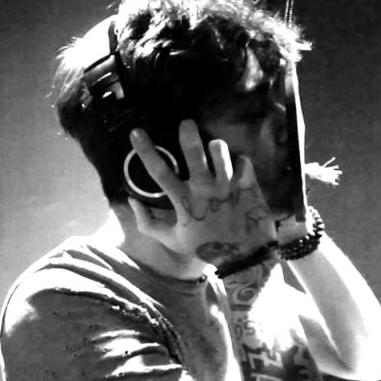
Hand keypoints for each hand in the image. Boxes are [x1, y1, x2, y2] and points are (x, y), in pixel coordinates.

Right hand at [127, 119, 277, 268]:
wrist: (244, 258)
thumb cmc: (206, 248)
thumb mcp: (172, 240)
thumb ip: (148, 223)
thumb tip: (132, 201)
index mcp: (184, 202)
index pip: (159, 172)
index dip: (145, 150)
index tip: (136, 132)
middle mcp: (205, 190)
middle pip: (194, 153)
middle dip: (188, 135)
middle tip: (187, 123)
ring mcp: (228, 186)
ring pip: (221, 151)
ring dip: (217, 147)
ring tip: (214, 148)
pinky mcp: (249, 185)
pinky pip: (244, 161)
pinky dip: (239, 161)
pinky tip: (236, 168)